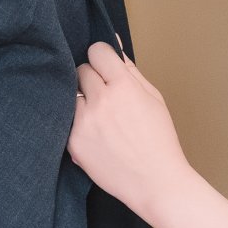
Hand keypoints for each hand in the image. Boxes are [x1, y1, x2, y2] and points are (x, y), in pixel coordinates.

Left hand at [68, 42, 192, 223]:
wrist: (155, 182)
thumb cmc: (159, 140)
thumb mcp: (153, 98)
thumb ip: (130, 71)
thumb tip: (114, 45)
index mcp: (124, 87)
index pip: (97, 51)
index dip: (102, 58)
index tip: (106, 67)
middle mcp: (101, 101)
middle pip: (81, 70)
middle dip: (92, 79)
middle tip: (106, 96)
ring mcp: (84, 122)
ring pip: (71, 93)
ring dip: (82, 100)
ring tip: (100, 117)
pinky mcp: (73, 142)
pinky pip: (68, 120)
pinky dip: (78, 123)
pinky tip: (96, 135)